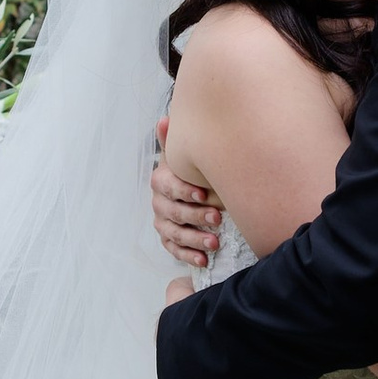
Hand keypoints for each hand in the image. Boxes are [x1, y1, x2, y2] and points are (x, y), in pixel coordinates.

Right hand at [152, 114, 222, 269]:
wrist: (190, 192)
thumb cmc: (188, 171)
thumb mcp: (183, 157)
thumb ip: (173, 141)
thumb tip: (165, 118)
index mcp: (161, 182)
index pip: (167, 187)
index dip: (184, 191)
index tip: (203, 194)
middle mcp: (159, 204)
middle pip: (173, 213)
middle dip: (195, 216)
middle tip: (217, 218)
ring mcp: (163, 224)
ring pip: (175, 234)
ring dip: (194, 239)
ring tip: (215, 243)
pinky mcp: (169, 241)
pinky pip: (175, 251)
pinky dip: (189, 256)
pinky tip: (204, 260)